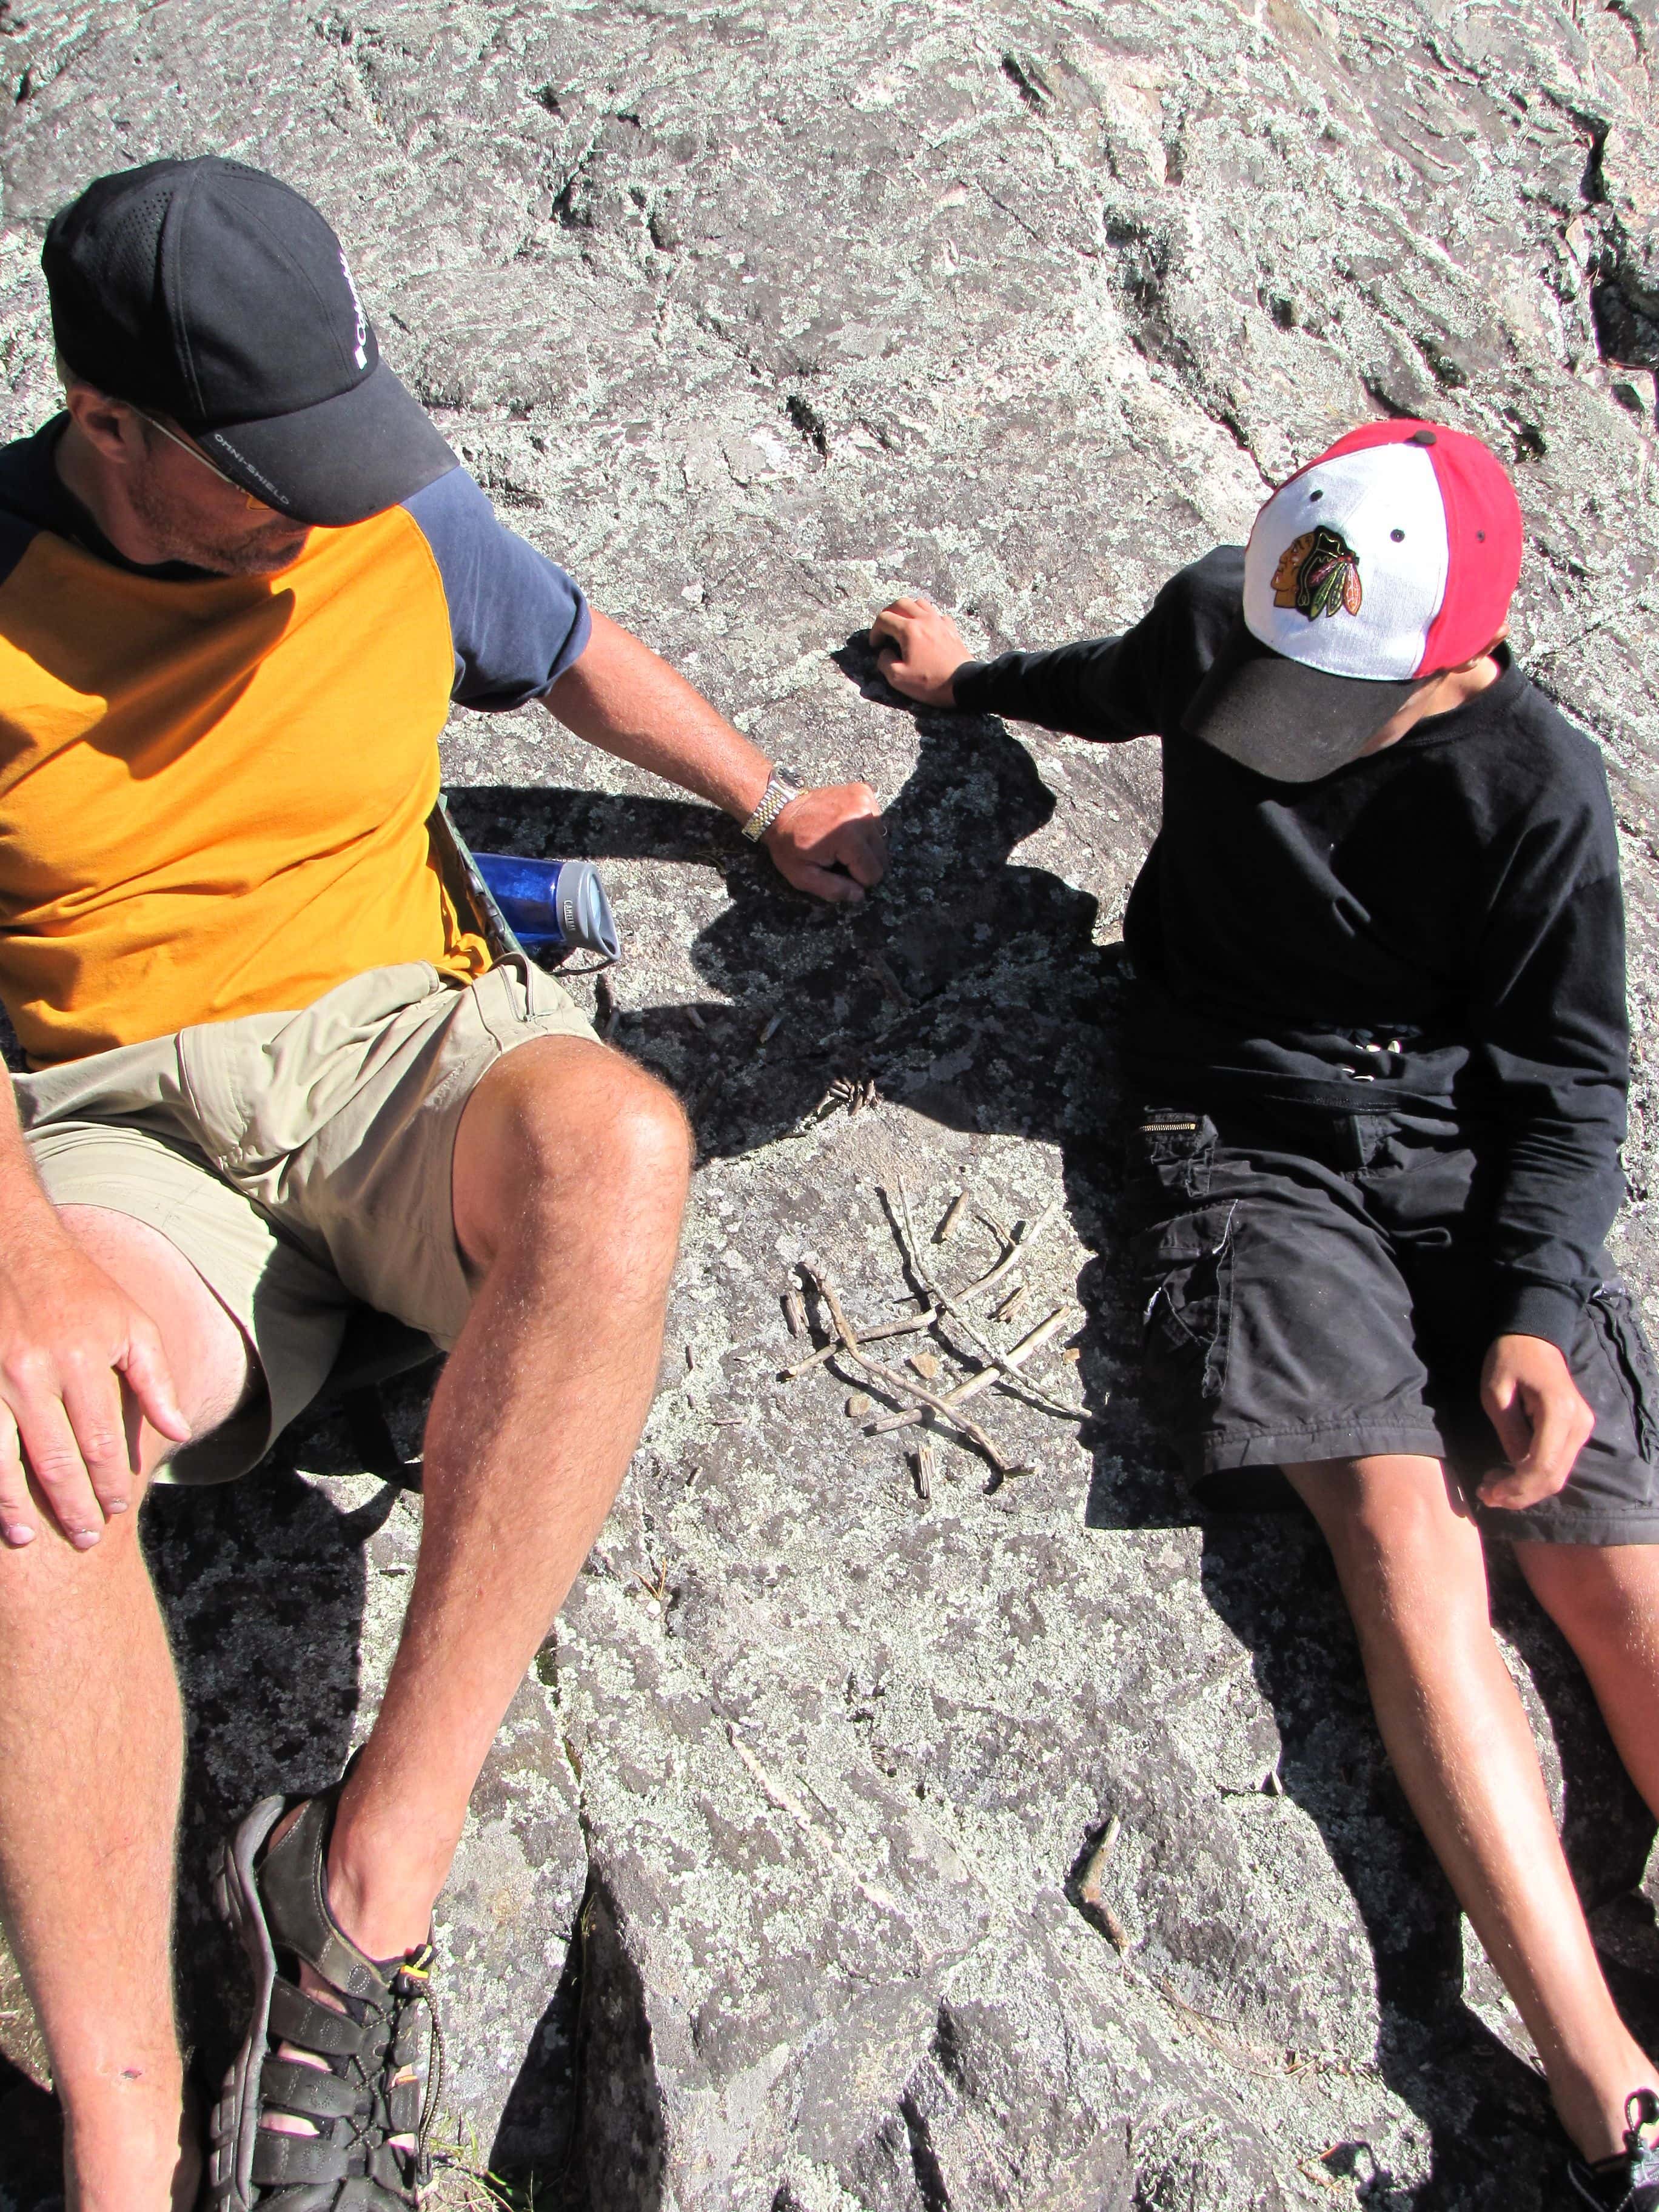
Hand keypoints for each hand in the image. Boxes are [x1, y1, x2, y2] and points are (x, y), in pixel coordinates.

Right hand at [0, 1217, 188, 1549]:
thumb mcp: (131, 1324)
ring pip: (0, 1460)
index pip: (100, 1439)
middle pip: (55, 1458)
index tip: (119, 1507)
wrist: (11, 1249)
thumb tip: (177, 1429)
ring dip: (14, 1506)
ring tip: (29, 1537)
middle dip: (72, 1505)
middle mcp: (32, 1371)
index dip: (110, 1480)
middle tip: (87, 1538)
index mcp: (81, 1358)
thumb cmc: (80, 1292)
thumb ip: (156, 1380)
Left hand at [765, 781, 887, 905]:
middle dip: (862, 863)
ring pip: (881, 840)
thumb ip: (833, 890)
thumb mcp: (803, 876)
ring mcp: (864, 800)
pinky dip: (864, 828)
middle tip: (838, 856)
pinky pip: (876, 821)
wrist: (780, 809)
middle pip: (881, 857)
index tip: (837, 870)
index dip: (856, 880)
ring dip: (864, 846)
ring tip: (841, 842)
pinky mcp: (863, 791)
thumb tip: (860, 895)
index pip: (873, 874)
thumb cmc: (789, 845)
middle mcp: (861, 815)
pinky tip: (844, 827)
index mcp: (848, 837)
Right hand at [870, 596, 969, 706]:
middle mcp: (924, 619)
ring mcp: (939, 621)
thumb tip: (884, 653)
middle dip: (888, 613)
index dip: (875, 631)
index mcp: (909, 630)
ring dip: (907, 610)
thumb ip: (884, 662)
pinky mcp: (951, 628)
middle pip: (901, 603)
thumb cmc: (930, 682)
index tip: (876, 645)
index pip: (884, 619)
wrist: (963, 684)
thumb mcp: (898, 678)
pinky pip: (936, 614)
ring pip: (919, 603)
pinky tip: (925, 630)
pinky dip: (926, 617)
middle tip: (885, 629)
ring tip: (903, 625)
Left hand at [1478, 1332, 1594, 1510]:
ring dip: (1525, 1489)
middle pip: (1553, 1478)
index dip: (1516, 1487)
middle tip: (1485, 1495)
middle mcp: (1579, 1424)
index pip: (1542, 1466)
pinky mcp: (1577, 1431)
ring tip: (1491, 1488)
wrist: (1535, 1337)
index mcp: (1559, 1412)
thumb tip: (1514, 1467)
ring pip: (1557, 1476)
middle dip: (1519, 1494)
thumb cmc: (1510, 1359)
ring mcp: (1582, 1429)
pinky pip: (1558, 1464)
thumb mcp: (1496, 1393)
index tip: (1487, 1494)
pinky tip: (1508, 1476)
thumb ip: (1509, 1432)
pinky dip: (1533, 1477)